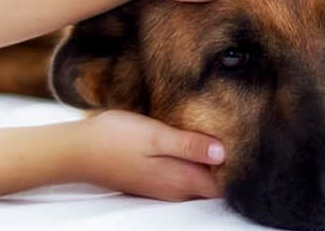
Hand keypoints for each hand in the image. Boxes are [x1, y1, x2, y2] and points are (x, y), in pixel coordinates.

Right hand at [75, 111, 224, 200]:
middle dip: (229, 165)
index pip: (224, 185)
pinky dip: (195, 162)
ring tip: (222, 135)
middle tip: (239, 136)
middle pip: (214, 185)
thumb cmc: (115, 139)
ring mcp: (165, 187)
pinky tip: (196, 143)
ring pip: (200, 180)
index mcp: (181, 180)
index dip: (239, 167)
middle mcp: (176, 190)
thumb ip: (190, 146)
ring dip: (211, 163)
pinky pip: (185, 175)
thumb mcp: (156, 136)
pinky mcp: (155, 179)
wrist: (76, 150)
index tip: (248, 144)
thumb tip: (223, 153)